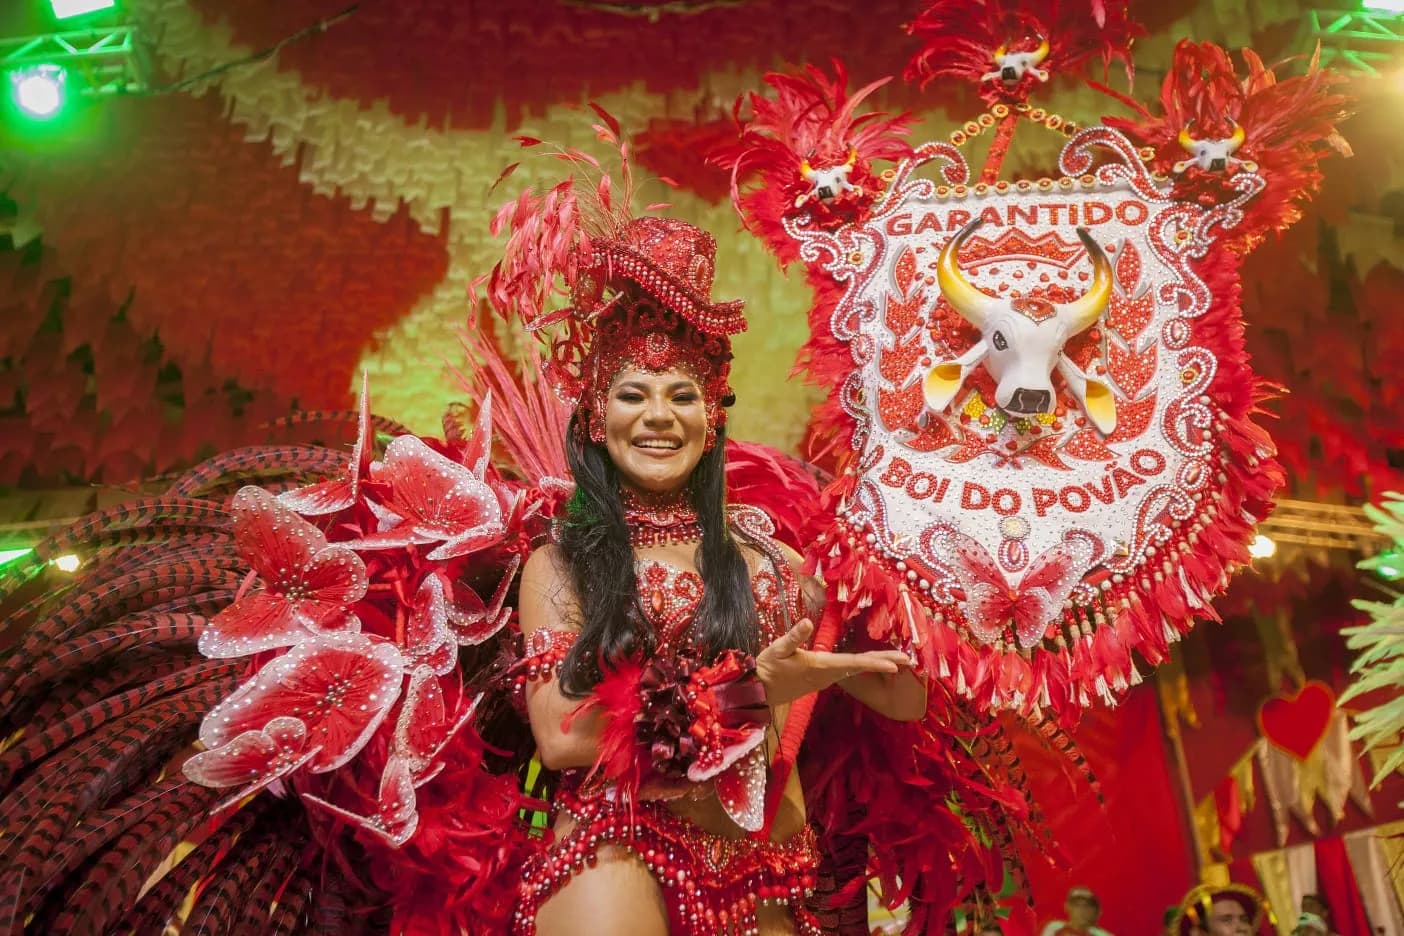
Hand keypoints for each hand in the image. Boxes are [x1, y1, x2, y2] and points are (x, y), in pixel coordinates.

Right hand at [756, 619, 911, 706]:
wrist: (759, 691)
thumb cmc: (767, 669)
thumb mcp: (777, 649)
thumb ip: (793, 637)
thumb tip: (807, 622)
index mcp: (820, 666)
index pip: (853, 664)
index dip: (875, 662)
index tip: (895, 664)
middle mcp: (828, 675)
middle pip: (860, 667)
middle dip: (884, 662)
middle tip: (908, 660)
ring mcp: (826, 678)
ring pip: (856, 670)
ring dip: (876, 664)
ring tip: (897, 660)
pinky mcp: (822, 677)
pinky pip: (848, 671)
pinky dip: (863, 666)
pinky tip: (871, 663)